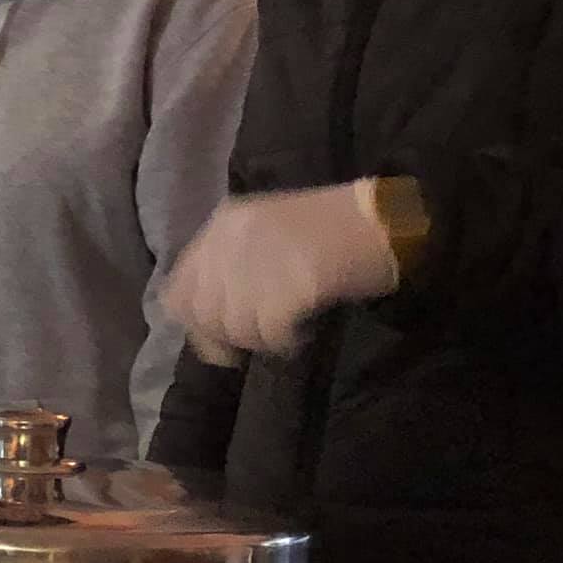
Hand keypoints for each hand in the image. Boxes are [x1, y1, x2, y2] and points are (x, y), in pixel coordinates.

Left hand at [165, 180, 401, 363]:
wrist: (384, 221)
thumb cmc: (330, 231)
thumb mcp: (264, 237)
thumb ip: (227, 272)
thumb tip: (206, 327)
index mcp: (222, 225)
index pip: (177, 290)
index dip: (197, 324)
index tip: (222, 340)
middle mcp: (230, 241)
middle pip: (204, 315)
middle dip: (230, 336)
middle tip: (264, 335)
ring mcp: (256, 263)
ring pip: (236, 329)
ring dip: (263, 339)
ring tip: (292, 326)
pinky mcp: (285, 287)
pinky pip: (269, 336)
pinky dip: (287, 341)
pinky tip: (305, 329)